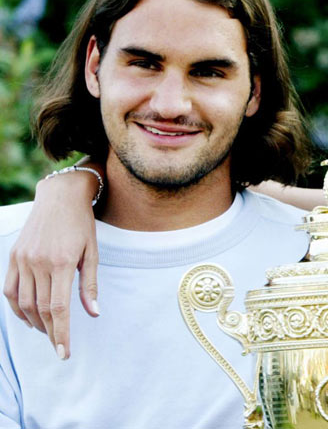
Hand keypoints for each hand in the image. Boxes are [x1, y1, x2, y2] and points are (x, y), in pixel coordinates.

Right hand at [3, 169, 99, 359]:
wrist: (60, 197)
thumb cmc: (82, 225)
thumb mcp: (92, 253)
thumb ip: (90, 285)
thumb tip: (94, 314)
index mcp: (61, 263)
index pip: (58, 308)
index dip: (61, 333)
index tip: (64, 352)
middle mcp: (38, 263)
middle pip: (41, 309)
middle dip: (50, 332)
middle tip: (59, 345)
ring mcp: (22, 260)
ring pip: (24, 302)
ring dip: (35, 322)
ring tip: (48, 331)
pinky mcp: (13, 256)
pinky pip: (10, 289)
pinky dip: (17, 307)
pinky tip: (29, 317)